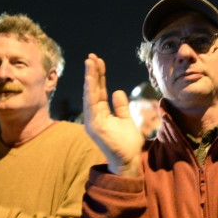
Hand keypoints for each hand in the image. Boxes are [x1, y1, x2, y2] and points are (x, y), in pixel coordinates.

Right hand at [83, 53, 143, 176]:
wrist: (128, 161)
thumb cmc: (127, 143)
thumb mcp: (126, 120)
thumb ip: (121, 107)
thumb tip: (117, 91)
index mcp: (101, 113)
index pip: (99, 91)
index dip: (99, 76)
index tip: (99, 61)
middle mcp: (94, 115)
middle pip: (93, 90)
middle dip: (92, 72)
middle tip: (92, 56)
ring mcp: (93, 121)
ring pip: (90, 95)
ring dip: (89, 78)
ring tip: (90, 62)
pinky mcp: (94, 126)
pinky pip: (91, 105)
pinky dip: (90, 91)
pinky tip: (91, 79)